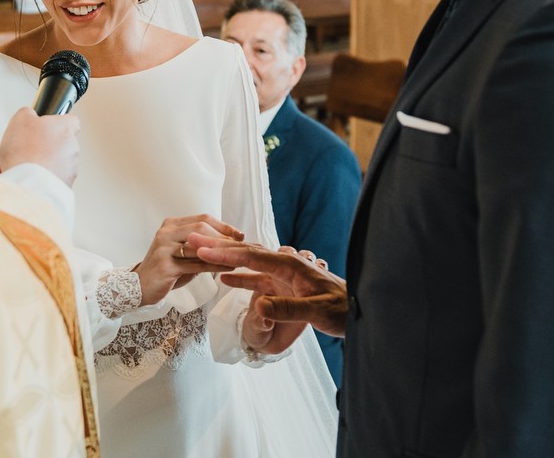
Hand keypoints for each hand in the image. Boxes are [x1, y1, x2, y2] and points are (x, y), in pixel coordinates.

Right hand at [0, 107, 79, 185]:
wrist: (28, 184)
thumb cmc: (26, 152)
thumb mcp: (20, 119)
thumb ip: (28, 112)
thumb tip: (29, 114)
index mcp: (65, 129)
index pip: (72, 120)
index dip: (57, 121)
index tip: (47, 124)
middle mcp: (72, 148)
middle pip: (61, 142)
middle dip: (46, 145)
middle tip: (28, 147)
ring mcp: (70, 168)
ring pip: (57, 162)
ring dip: (43, 162)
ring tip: (24, 164)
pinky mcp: (64, 185)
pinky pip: (53, 178)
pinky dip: (41, 177)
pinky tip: (27, 177)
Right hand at [133, 215, 244, 305]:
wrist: (140, 287)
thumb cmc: (167, 269)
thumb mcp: (183, 252)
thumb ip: (200, 245)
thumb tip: (228, 241)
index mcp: (171, 225)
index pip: (202, 218)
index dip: (223, 226)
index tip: (240, 234)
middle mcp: (166, 232)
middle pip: (201, 227)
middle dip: (223, 236)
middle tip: (241, 245)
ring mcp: (164, 248)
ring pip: (198, 246)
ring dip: (221, 252)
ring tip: (238, 258)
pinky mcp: (165, 266)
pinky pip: (194, 264)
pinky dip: (212, 266)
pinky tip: (226, 269)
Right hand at [188, 234, 348, 343]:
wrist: (360, 311)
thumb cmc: (342, 311)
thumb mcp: (317, 312)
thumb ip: (288, 309)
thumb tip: (258, 306)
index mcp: (291, 265)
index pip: (252, 256)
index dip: (226, 253)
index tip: (202, 250)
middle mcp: (286, 263)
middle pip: (246, 252)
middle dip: (219, 247)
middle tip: (193, 241)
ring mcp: (285, 273)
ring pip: (249, 261)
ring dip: (226, 259)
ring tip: (201, 253)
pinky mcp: (286, 284)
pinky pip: (257, 276)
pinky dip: (240, 275)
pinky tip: (225, 278)